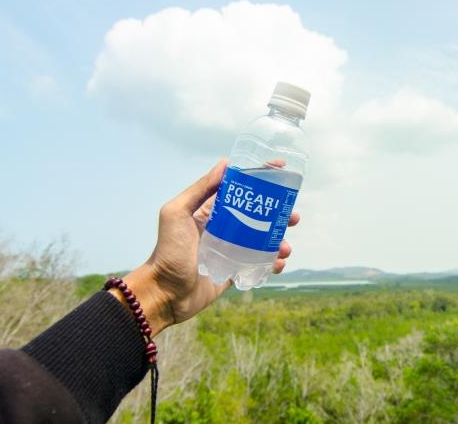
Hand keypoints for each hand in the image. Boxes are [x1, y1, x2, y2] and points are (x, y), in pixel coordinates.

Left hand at [114, 160, 299, 335]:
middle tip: (293, 216)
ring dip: (278, 241)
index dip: (261, 178)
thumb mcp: (176, 213)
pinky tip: (278, 264)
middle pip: (258, 215)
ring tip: (285, 247)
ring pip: (263, 241)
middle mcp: (224, 228)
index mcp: (211, 211)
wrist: (164, 293)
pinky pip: (259, 265)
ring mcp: (230, 251)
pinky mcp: (234, 272)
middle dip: (279, 214)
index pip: (241, 190)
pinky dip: (272, 263)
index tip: (282, 170)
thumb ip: (199, 189)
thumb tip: (225, 164)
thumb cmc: (167, 251)